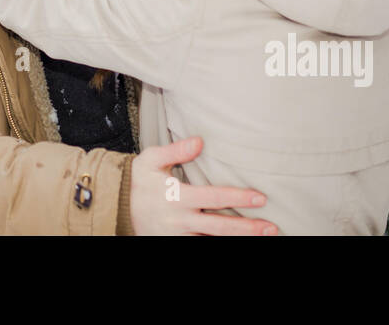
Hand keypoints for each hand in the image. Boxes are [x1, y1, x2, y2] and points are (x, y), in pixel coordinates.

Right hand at [129, 136, 277, 234]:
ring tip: (264, 238)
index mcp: (177, 197)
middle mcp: (180, 220)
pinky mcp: (175, 244)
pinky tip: (239, 242)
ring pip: (213, 241)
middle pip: (220, 227)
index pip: (214, 198)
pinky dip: (220, 245)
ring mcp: (179, 236)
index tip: (260, 198)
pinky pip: (201, 246)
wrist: (117, 207)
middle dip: (247, 228)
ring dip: (239, 240)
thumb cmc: (139, 180)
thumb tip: (200, 141)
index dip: (238, 198)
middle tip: (271, 227)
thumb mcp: (151, 159)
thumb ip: (175, 150)